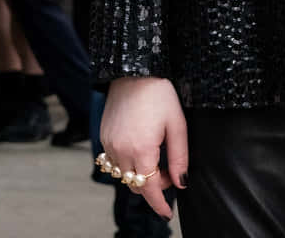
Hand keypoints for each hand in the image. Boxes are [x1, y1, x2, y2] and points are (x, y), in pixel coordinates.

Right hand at [100, 77, 188, 220]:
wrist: (133, 71)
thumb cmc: (159, 95)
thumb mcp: (177, 125)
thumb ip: (179, 156)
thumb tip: (181, 182)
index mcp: (141, 149)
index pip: (150, 189)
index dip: (159, 204)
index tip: (168, 213)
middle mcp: (120, 151)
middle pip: (136, 185)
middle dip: (154, 187)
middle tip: (170, 174)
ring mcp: (108, 145)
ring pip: (123, 176)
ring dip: (140, 176)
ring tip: (157, 161)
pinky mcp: (103, 137)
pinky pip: (113, 162)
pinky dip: (127, 165)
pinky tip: (140, 151)